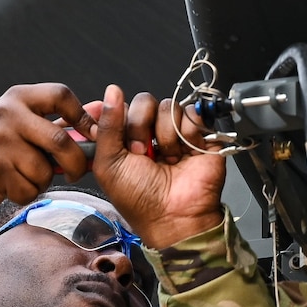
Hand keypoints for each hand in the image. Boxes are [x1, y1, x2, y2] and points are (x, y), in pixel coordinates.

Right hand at [0, 83, 98, 213]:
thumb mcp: (24, 123)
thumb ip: (60, 120)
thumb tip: (102, 112)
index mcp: (19, 97)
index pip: (60, 95)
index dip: (83, 116)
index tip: (93, 135)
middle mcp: (7, 114)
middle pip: (60, 140)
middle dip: (75, 162)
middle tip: (76, 172)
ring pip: (44, 169)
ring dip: (44, 180)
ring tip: (28, 175)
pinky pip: (28, 188)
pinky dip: (28, 193)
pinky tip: (13, 185)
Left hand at [87, 85, 227, 247]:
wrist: (174, 216)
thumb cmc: (139, 198)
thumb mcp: (108, 163)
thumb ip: (106, 125)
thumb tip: (112, 90)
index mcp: (127, 139)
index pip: (122, 106)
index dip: (120, 116)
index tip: (122, 141)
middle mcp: (151, 134)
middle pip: (145, 102)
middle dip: (140, 125)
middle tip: (142, 152)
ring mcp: (176, 134)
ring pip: (168, 106)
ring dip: (165, 134)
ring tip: (168, 158)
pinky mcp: (200, 135)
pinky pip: (192, 114)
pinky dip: (188, 132)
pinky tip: (186, 153)